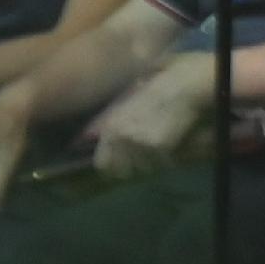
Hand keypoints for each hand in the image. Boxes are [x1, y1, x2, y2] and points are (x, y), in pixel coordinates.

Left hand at [84, 59, 209, 176]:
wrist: (176, 91)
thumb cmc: (150, 98)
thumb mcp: (122, 110)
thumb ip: (104, 127)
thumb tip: (88, 140)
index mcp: (109, 129)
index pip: (102, 164)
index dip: (113, 170)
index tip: (122, 169)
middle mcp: (120, 137)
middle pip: (123, 171)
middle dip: (133, 168)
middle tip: (144, 159)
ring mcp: (138, 142)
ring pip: (145, 169)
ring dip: (152, 163)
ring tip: (158, 147)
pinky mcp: (157, 145)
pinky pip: (162, 164)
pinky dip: (168, 158)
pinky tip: (170, 143)